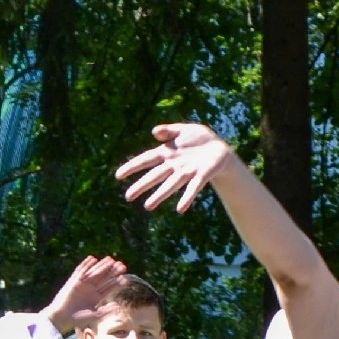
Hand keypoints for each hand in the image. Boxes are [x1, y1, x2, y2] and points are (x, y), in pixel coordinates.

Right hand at [39, 254, 129, 332]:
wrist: (61, 317)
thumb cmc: (76, 319)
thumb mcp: (93, 316)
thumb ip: (105, 311)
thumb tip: (117, 306)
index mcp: (96, 298)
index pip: (109, 288)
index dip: (117, 283)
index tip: (125, 278)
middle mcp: (91, 290)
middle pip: (104, 278)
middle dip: (112, 272)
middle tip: (122, 266)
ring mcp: (83, 285)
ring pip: (94, 273)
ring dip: (102, 266)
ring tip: (110, 259)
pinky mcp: (74, 281)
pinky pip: (80, 271)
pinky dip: (85, 265)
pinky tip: (92, 258)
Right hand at [114, 123, 234, 213]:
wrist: (220, 148)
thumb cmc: (199, 139)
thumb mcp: (183, 130)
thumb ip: (169, 131)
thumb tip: (154, 131)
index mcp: (167, 153)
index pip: (146, 160)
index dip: (132, 166)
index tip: (118, 175)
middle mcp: (174, 165)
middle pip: (155, 176)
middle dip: (142, 185)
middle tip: (128, 196)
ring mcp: (186, 172)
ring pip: (170, 185)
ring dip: (159, 195)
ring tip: (148, 206)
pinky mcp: (200, 176)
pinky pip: (192, 188)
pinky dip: (187, 198)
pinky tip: (181, 209)